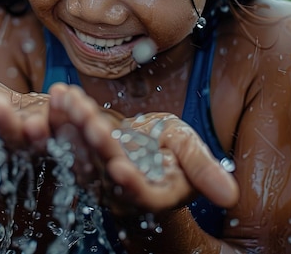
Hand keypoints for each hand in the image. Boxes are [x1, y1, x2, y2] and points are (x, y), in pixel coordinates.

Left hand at [45, 83, 238, 213]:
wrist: (143, 146)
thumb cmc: (170, 150)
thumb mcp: (189, 152)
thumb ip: (203, 170)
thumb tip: (230, 197)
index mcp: (151, 194)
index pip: (140, 194)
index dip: (130, 183)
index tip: (118, 167)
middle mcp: (117, 191)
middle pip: (103, 170)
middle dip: (95, 143)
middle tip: (87, 117)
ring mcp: (94, 175)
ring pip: (79, 153)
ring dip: (72, 126)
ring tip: (69, 99)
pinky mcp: (76, 156)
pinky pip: (65, 137)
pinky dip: (62, 116)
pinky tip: (61, 94)